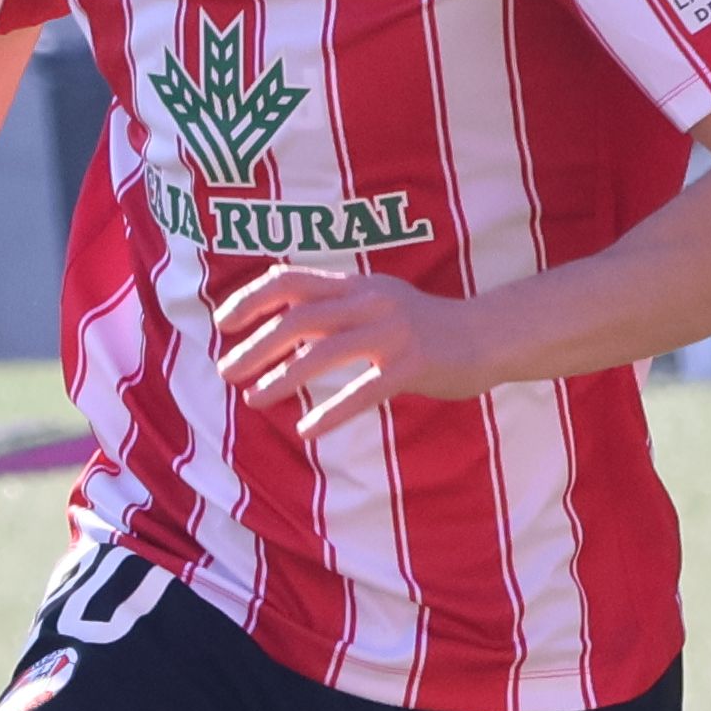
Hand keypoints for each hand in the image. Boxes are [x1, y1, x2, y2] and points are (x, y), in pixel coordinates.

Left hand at [212, 259, 477, 428]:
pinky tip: (307, 430)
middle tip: (225, 371)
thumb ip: (330, 301)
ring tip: (253, 399)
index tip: (222, 323)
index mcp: (355, 284)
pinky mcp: (414, 365)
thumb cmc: (421, 323)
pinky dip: (331, 412)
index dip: (251, 298)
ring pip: (323, 353)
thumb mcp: (374, 299)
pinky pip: (364, 390)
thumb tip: (275, 303)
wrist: (488, 334)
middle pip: (298, 318)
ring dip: (282, 378)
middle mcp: (370, 301)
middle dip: (255, 345)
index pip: (290, 280)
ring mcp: (393, 332)